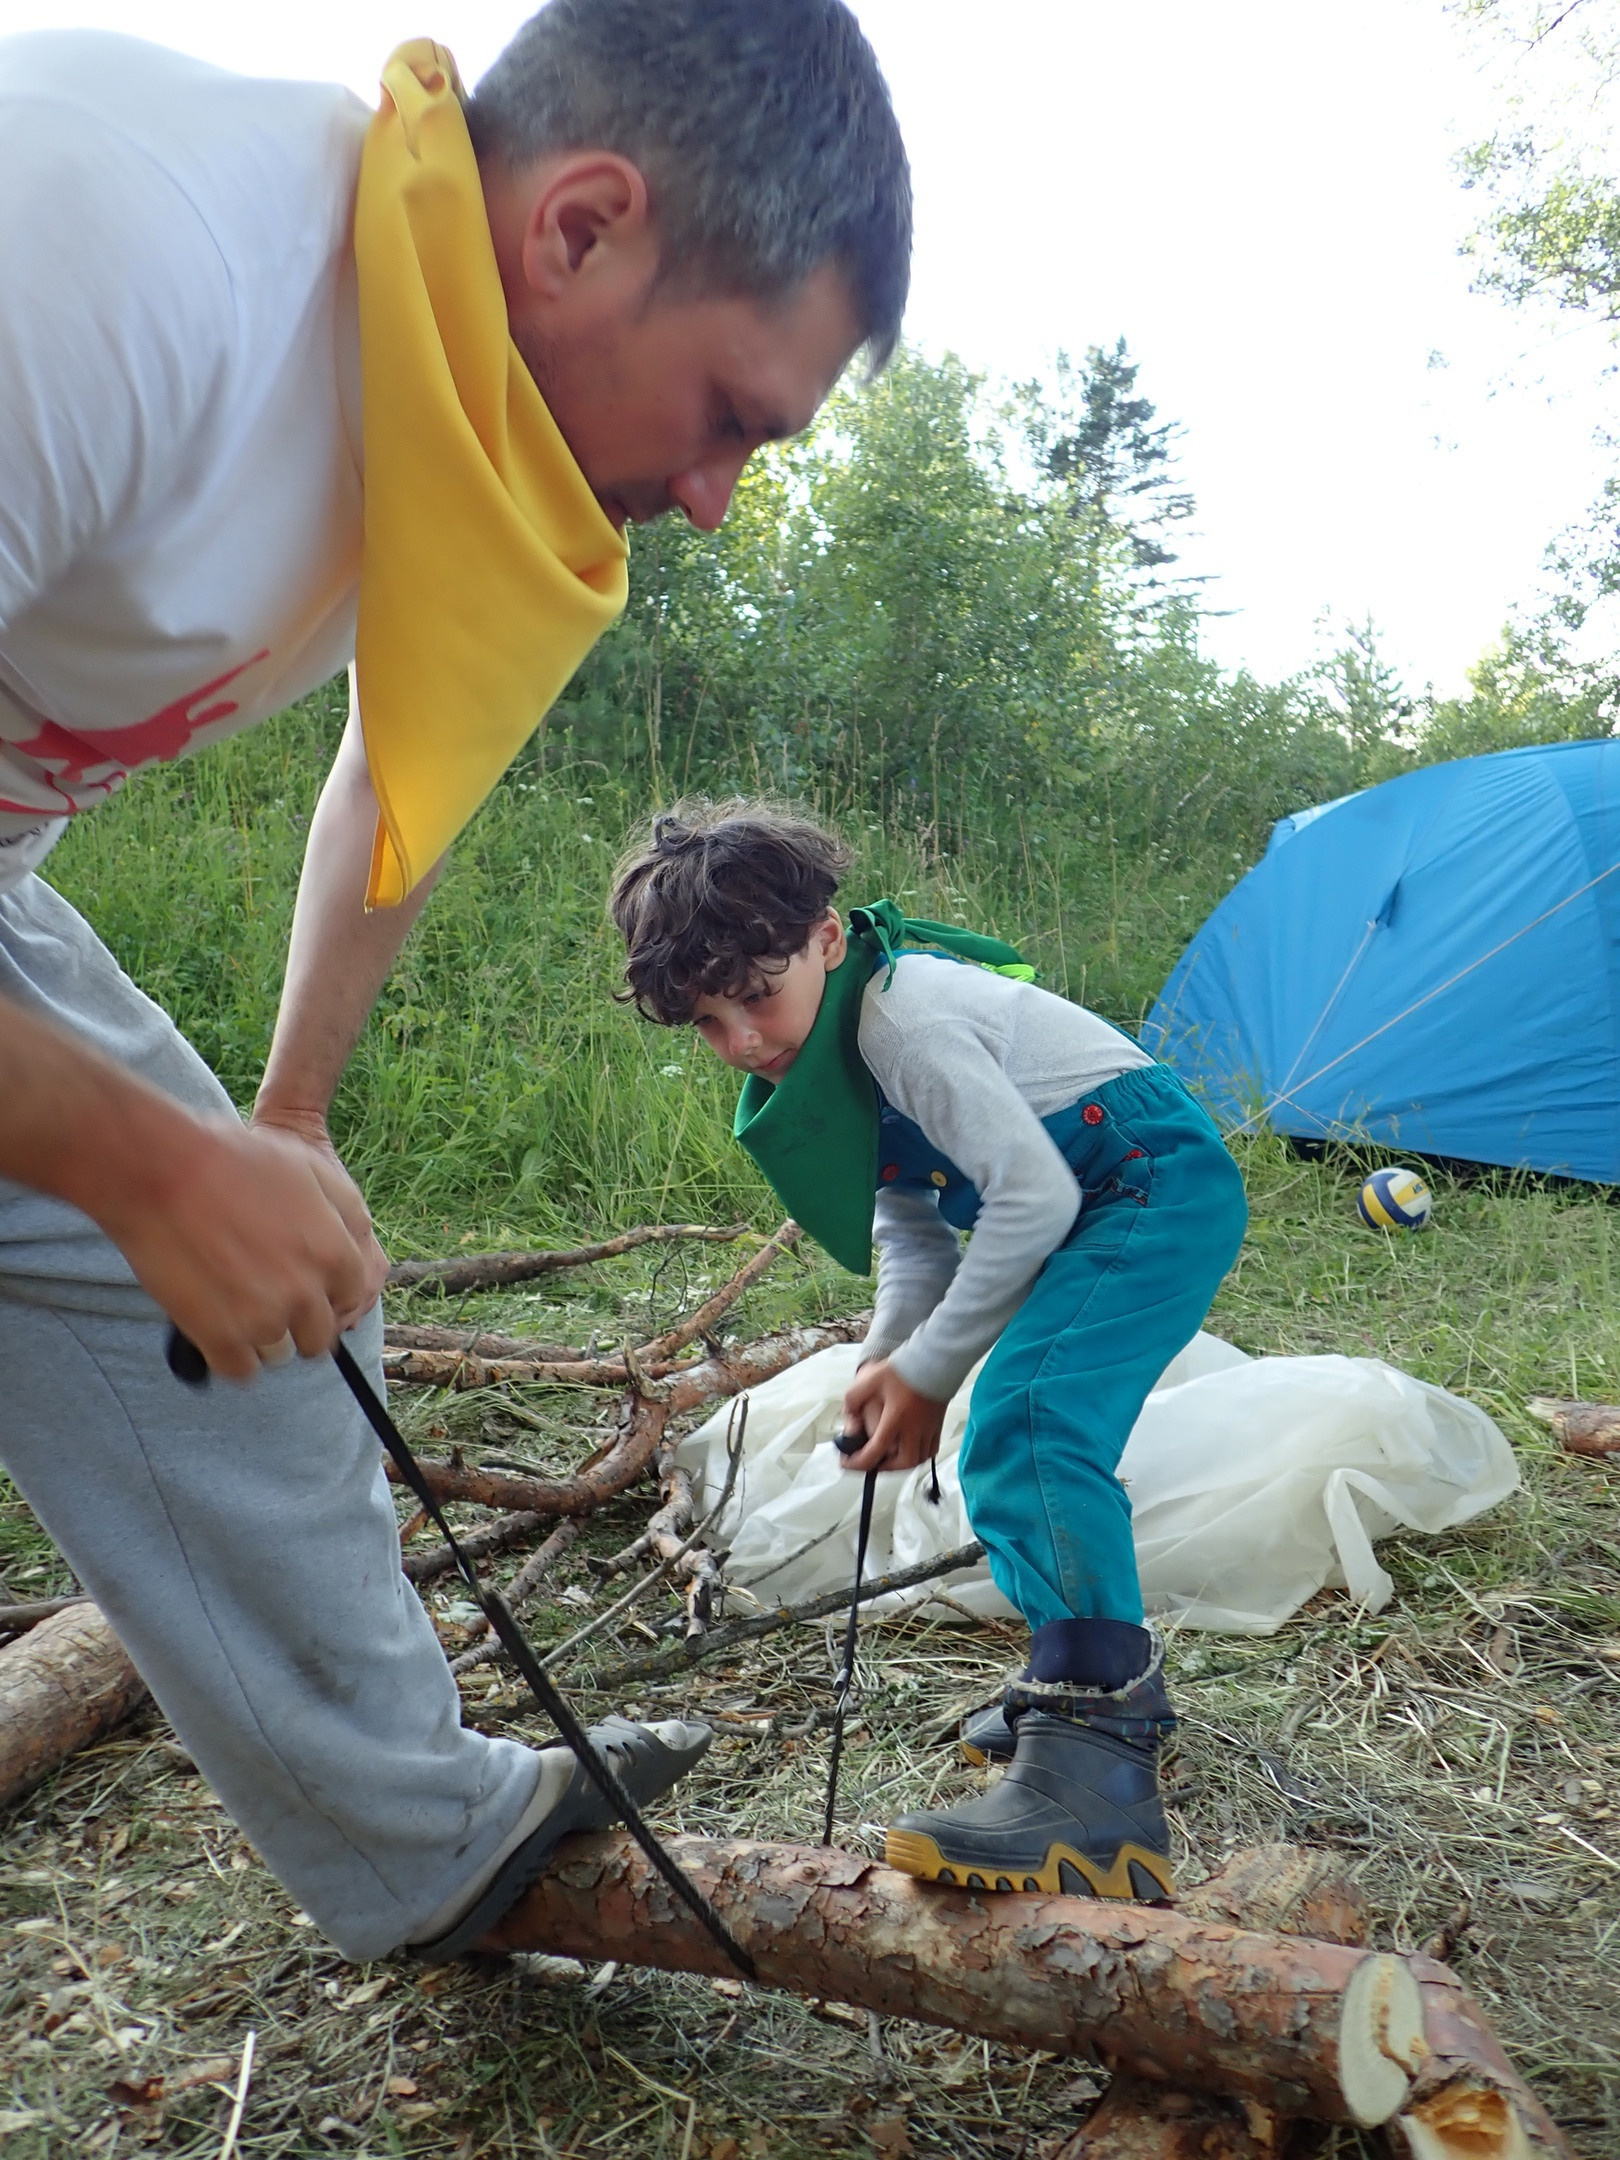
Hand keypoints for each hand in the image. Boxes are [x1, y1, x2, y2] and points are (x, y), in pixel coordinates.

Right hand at [98, 1113, 382, 1380]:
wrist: (163, 1171)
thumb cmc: (234, 1160)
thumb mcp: (312, 1169)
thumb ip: (345, 1213)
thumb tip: (357, 1246)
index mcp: (336, 1255)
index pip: (351, 1299)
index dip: (326, 1292)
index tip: (303, 1285)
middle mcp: (308, 1294)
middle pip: (319, 1338)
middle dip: (298, 1323)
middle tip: (266, 1298)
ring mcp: (264, 1320)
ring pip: (280, 1356)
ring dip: (262, 1338)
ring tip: (234, 1304)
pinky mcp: (220, 1338)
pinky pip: (241, 1372)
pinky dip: (230, 1357)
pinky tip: (216, 1329)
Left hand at [839, 1357, 947, 1473]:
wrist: (933, 1360)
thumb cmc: (903, 1369)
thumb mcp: (871, 1379)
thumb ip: (854, 1399)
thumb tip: (849, 1419)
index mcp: (896, 1419)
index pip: (876, 1451)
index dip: (858, 1463)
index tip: (847, 1462)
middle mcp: (914, 1428)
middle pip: (902, 1463)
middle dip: (884, 1468)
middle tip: (872, 1463)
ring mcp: (928, 1428)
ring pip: (919, 1459)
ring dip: (902, 1465)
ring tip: (889, 1459)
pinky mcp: (937, 1424)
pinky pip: (931, 1450)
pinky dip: (919, 1456)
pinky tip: (909, 1450)